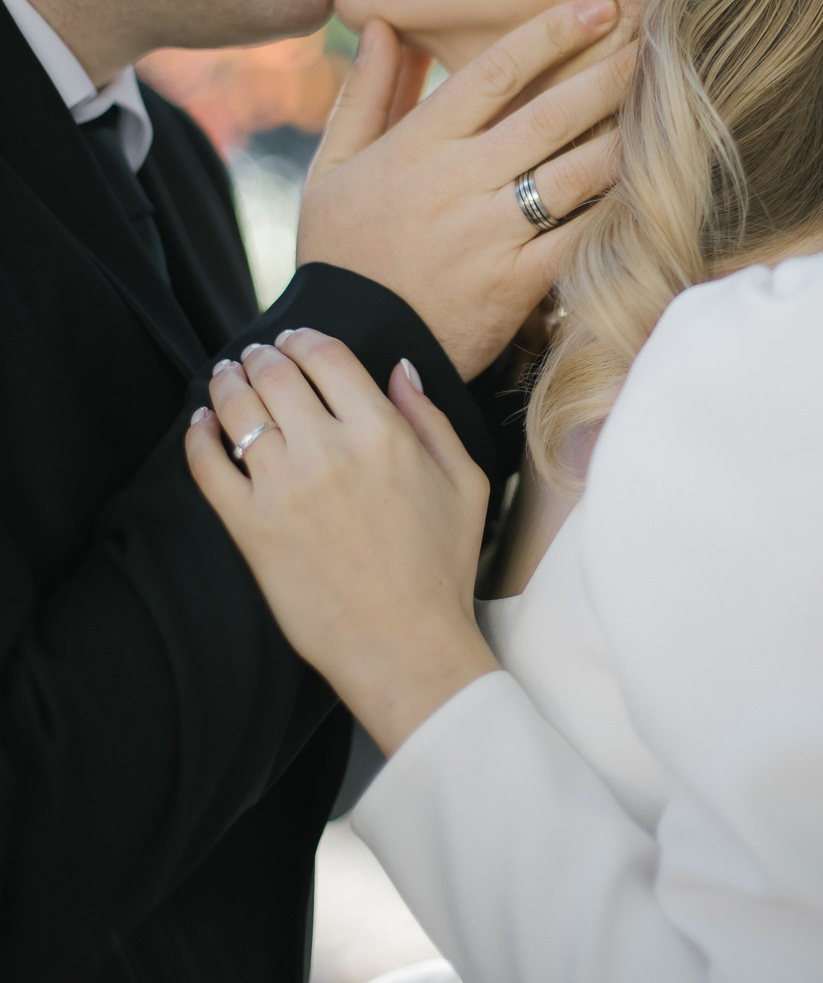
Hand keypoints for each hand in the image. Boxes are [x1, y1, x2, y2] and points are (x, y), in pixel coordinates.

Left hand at [186, 330, 499, 751]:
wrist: (404, 643)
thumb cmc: (441, 567)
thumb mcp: (464, 482)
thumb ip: (431, 419)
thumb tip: (399, 370)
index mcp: (382, 434)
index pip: (326, 357)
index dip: (303, 338)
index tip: (294, 339)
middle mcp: (328, 452)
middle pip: (275, 375)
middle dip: (260, 355)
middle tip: (254, 355)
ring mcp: (284, 490)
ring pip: (237, 412)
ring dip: (226, 384)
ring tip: (224, 379)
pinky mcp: (251, 528)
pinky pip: (208, 467)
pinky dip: (198, 437)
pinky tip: (201, 427)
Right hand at [298, 0, 631, 378]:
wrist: (352, 343)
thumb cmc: (342, 250)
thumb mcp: (334, 166)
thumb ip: (366, 93)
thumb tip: (385, 24)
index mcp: (418, 145)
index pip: (494, 72)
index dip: (551, 35)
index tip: (596, 7)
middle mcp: (459, 182)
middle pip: (549, 116)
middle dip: (607, 76)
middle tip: (655, 44)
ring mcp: (491, 234)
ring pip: (574, 175)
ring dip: (623, 138)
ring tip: (666, 110)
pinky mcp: (516, 283)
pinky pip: (578, 239)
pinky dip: (615, 212)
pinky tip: (649, 186)